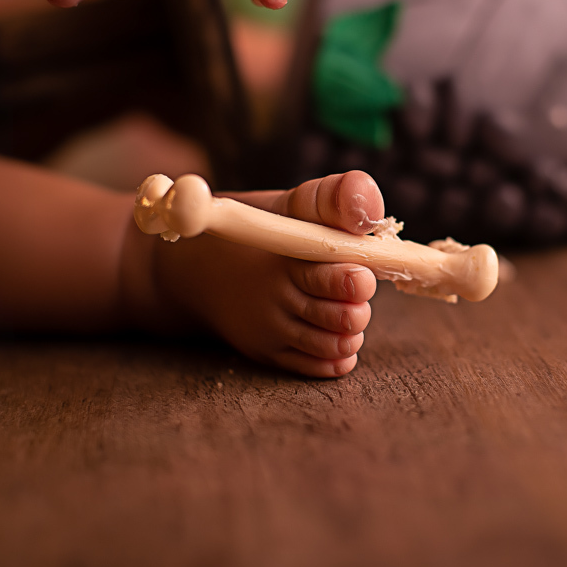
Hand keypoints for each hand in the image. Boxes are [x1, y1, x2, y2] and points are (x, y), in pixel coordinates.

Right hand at [140, 172, 384, 377]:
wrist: (196, 270)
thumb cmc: (260, 231)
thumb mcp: (288, 206)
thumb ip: (330, 200)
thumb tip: (371, 208)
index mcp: (283, 259)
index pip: (326, 278)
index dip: (352, 281)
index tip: (363, 276)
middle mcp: (275, 299)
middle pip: (339, 317)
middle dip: (360, 308)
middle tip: (358, 293)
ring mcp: (270, 330)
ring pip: (332, 345)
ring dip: (353, 332)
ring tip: (350, 312)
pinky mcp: (267, 353)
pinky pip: (315, 366)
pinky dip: (339, 356)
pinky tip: (340, 336)